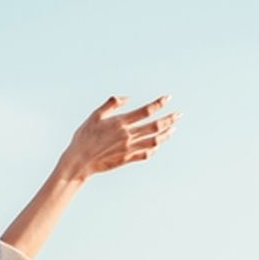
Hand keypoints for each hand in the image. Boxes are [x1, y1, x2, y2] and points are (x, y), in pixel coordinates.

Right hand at [55, 95, 178, 180]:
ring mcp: (129, 148)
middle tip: (179, 114)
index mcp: (120, 122)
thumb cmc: (84, 137)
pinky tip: (158, 144)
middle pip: (155, 126)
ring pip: (154, 140)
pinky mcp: (128, 159)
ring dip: (166, 134)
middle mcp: (128, 135)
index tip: (168, 98)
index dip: (158, 103)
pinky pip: (147, 153)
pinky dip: (155, 148)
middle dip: (169, 119)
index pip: (145, 111)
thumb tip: (127, 98)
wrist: (79, 161)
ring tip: (173, 129)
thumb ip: (111, 105)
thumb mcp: (95, 116)